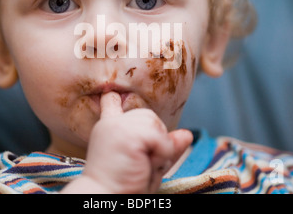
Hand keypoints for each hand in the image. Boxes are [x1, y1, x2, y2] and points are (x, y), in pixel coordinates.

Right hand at [63, 92, 192, 193]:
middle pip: (149, 116)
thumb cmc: (124, 185)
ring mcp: (118, 126)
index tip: (110, 93)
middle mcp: (111, 123)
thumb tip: (187, 134)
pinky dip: (162, 154)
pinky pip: (161, 138)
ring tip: (143, 164)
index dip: (113, 98)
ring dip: (159, 147)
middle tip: (142, 163)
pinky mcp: (127, 134)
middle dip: (156, 138)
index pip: (110, 103)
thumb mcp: (148, 163)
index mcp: (109, 128)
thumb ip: (165, 147)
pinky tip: (146, 165)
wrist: (105, 199)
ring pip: (155, 123)